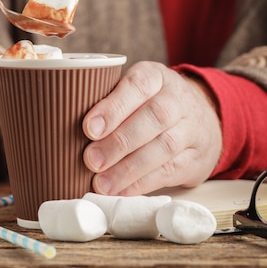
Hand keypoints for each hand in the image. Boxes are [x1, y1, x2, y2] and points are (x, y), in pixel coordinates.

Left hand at [82, 61, 222, 195]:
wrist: (202, 119)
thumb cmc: (152, 105)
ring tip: (102, 183)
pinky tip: (121, 191)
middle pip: (154, 117)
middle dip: (119, 142)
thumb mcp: (136, 91)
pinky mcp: (197, 158)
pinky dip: (142, 183)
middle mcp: (179, 99)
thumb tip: (63, 125)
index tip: (89, 128)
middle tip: (91, 160)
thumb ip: (108, 102)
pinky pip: (170, 171)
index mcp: (157, 77)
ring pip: (164, 146)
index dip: (114, 107)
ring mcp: (192, 129)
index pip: (138, 85)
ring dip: (129, 168)